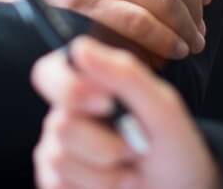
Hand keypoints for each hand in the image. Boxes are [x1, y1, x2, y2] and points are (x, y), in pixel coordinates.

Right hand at [31, 36, 222, 188]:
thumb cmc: (174, 147)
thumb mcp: (162, 109)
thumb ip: (126, 74)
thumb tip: (81, 47)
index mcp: (88, 86)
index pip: (48, 73)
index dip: (70, 89)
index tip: (106, 104)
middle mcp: (66, 115)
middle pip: (59, 124)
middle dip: (105, 144)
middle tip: (134, 147)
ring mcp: (57, 151)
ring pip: (59, 160)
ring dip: (105, 174)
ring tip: (128, 171)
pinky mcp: (56, 183)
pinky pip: (58, 186)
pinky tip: (113, 186)